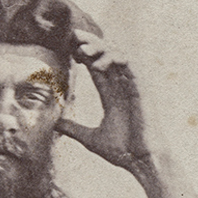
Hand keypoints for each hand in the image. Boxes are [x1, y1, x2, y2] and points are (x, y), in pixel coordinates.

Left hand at [54, 47, 162, 175]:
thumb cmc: (123, 153)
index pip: (97, 68)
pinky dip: (114, 59)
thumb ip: (74, 128)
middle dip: (91, 44)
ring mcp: (133, 88)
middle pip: (107, 57)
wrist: (141, 161)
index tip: (68, 47)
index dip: (84, 55)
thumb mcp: (90, 138)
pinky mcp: (142, 90)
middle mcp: (123, 89)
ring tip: (82, 49)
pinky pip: (130, 66)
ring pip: (118, 57)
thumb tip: (55, 125)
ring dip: (101, 48)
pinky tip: (97, 64)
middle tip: (73, 36)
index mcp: (112, 97)